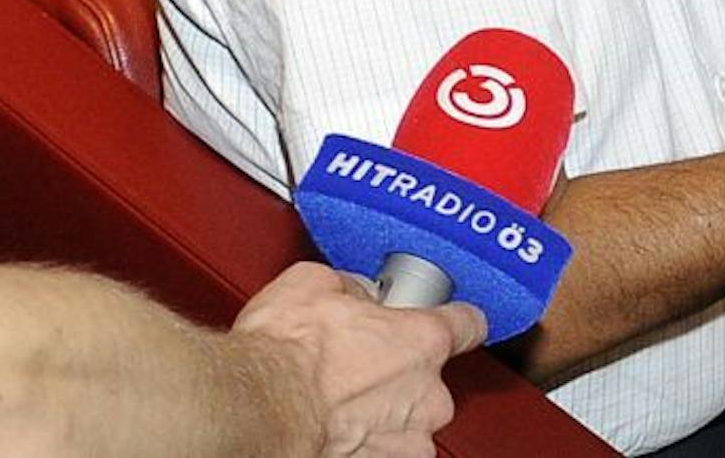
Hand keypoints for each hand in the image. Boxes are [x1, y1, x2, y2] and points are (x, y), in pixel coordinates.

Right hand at [231, 262, 485, 457]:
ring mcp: (407, 440)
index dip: (457, 320)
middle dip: (400, 372)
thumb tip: (355, 292)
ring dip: (384, 413)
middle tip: (360, 364)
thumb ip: (353, 286)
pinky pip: (384, 451)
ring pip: (409, 422)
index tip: (451, 321)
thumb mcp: (316, 284)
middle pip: (431, 379)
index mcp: (423, 341)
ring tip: (342, 403)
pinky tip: (335, 428)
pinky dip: (364, 444)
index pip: (468, 324)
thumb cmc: (285, 355)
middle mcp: (427, 394)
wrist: (256, 410)